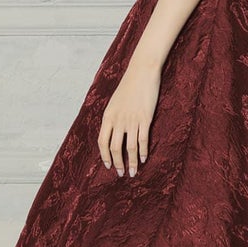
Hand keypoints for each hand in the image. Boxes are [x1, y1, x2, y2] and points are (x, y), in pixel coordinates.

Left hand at [98, 57, 160, 175]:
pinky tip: (143, 159)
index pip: (102, 142)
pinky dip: (142, 152)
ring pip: (129, 148)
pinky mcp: (144, 119)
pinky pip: (142, 140)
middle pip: (115, 148)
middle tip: (121, 174)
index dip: (104, 156)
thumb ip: (113, 118)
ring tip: (133, 172)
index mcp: (108, 116)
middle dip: (117, 163)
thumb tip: (112, 133)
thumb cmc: (129, 87)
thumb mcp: (115, 103)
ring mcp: (131, 120)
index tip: (108, 165)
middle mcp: (118, 120)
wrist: (141, 73)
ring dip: (131, 162)